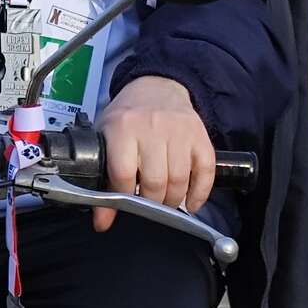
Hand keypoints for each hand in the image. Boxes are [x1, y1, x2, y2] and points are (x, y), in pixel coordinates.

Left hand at [92, 76, 214, 232]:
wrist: (157, 87)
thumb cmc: (127, 118)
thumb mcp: (106, 138)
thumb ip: (102, 177)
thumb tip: (102, 221)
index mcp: (122, 127)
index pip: (122, 174)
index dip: (120, 199)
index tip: (118, 210)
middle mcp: (152, 127)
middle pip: (154, 182)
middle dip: (150, 204)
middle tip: (146, 206)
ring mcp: (179, 131)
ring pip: (179, 180)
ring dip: (172, 201)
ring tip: (164, 203)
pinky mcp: (200, 136)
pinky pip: (205, 172)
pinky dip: (199, 193)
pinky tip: (191, 203)